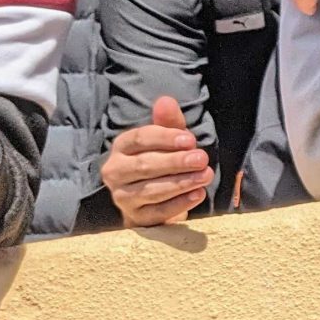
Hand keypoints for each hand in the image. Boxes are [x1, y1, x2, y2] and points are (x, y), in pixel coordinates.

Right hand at [101, 96, 214, 225]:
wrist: (153, 201)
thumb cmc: (161, 162)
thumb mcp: (167, 140)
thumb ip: (168, 122)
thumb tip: (166, 100)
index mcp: (121, 148)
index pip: (139, 139)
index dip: (164, 138)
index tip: (189, 139)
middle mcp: (115, 172)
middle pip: (144, 165)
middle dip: (175, 162)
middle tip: (201, 158)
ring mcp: (123, 197)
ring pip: (151, 190)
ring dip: (181, 182)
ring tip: (205, 176)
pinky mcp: (136, 218)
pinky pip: (157, 212)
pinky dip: (179, 204)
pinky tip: (198, 194)